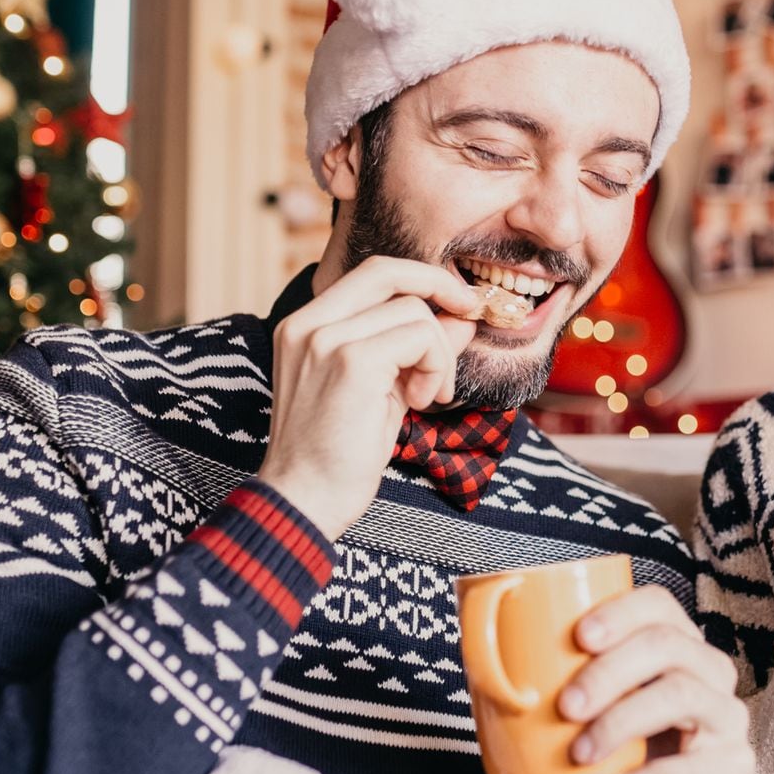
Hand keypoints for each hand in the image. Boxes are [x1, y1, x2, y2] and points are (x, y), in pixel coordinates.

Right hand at [255, 256, 478, 539]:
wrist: (304, 502)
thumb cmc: (337, 456)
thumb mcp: (381, 389)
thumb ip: (415, 349)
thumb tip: (461, 317)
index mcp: (304, 326)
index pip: (369, 275)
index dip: (419, 280)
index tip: (454, 305)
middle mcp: (307, 323)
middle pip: (387, 271)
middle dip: (440, 285)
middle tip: (469, 314)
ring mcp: (326, 339)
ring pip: (413, 310)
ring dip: (438, 353)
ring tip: (424, 396)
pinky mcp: (351, 362)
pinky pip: (419, 338)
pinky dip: (436, 367)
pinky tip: (420, 401)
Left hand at [561, 586, 751, 773]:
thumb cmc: (639, 747)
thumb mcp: (610, 710)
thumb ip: (574, 684)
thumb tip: (490, 667)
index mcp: (681, 644)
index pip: (659, 605)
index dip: (621, 612)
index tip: (577, 636)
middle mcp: (712, 672)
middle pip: (667, 646)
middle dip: (609, 671)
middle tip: (565, 705)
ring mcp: (729, 718)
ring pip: (680, 698)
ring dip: (618, 723)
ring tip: (577, 754)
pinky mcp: (734, 770)